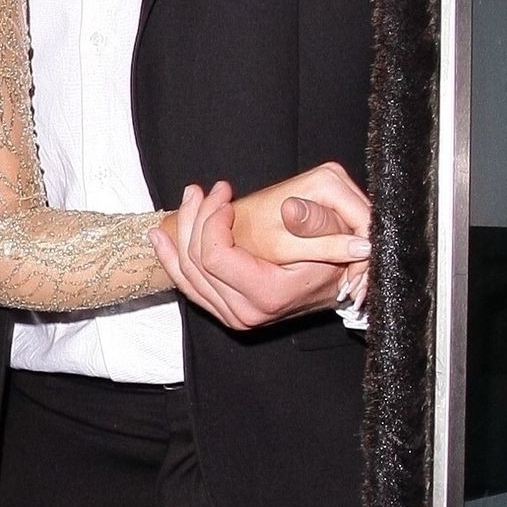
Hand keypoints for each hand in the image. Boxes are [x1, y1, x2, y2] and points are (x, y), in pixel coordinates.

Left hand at [149, 164, 369, 330]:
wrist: (347, 289)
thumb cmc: (343, 259)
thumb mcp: (340, 236)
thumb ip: (317, 223)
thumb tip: (292, 210)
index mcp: (268, 294)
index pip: (215, 256)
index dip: (212, 220)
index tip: (226, 194)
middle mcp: (246, 313)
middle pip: (195, 262)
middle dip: (195, 217)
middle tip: (205, 189)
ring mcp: (236, 316)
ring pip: (187, 275)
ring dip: (181, 231)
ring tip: (187, 198)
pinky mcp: (229, 312)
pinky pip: (189, 288)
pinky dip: (172, 260)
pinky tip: (159, 237)